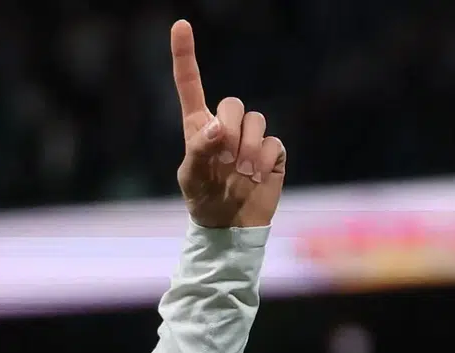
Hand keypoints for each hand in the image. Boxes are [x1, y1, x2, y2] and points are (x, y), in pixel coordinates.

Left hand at [171, 19, 286, 228]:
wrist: (230, 225)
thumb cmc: (203, 199)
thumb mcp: (191, 178)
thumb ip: (199, 150)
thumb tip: (217, 127)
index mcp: (198, 126)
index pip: (190, 84)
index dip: (185, 55)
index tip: (181, 25)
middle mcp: (225, 126)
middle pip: (233, 103)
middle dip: (229, 130)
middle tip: (225, 159)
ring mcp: (250, 137)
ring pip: (256, 120)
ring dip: (247, 151)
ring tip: (240, 175)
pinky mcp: (272, 151)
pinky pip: (273, 142)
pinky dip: (263, 161)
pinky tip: (256, 178)